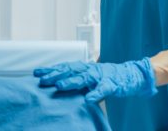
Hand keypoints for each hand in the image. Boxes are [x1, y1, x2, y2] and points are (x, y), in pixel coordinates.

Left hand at [33, 58, 156, 102]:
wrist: (131, 75)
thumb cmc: (107, 77)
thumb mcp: (89, 79)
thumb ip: (76, 82)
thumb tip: (57, 87)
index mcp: (83, 68)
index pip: (64, 67)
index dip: (50, 69)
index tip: (36, 73)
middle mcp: (89, 69)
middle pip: (70, 70)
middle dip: (55, 74)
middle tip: (42, 80)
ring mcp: (100, 76)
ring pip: (84, 78)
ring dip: (71, 81)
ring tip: (60, 86)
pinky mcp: (112, 84)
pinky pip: (103, 89)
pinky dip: (95, 94)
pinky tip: (88, 100)